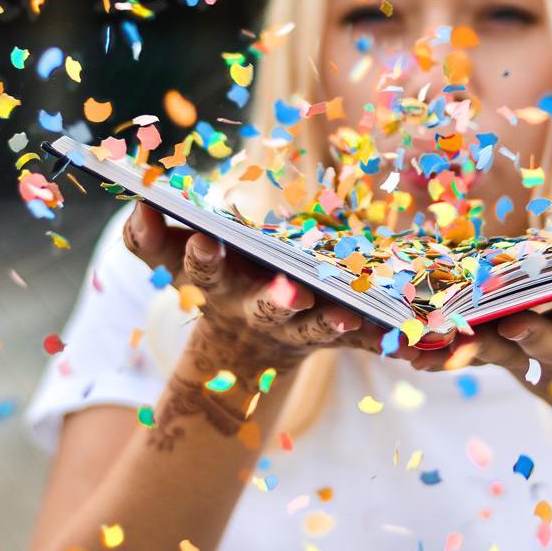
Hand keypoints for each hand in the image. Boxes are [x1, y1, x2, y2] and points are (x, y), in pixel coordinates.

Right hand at [122, 201, 414, 373]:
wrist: (248, 347)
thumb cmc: (217, 278)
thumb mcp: (174, 257)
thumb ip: (150, 235)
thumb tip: (137, 203)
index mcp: (217, 285)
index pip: (200, 268)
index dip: (200, 256)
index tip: (203, 237)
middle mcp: (257, 309)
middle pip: (268, 307)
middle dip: (277, 299)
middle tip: (290, 290)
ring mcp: (299, 328)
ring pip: (316, 328)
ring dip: (331, 320)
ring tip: (348, 312)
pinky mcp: (335, 335)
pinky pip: (363, 339)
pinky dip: (384, 337)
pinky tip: (414, 335)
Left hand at [409, 261, 551, 405]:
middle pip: (551, 342)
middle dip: (537, 335)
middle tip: (516, 326)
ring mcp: (532, 356)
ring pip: (501, 352)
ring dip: (476, 346)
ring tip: (442, 339)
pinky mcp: (500, 357)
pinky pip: (466, 356)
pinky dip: (437, 357)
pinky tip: (408, 354)